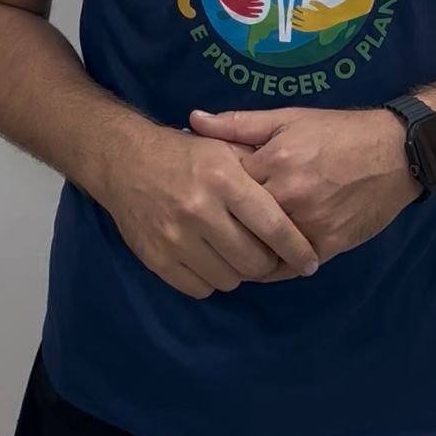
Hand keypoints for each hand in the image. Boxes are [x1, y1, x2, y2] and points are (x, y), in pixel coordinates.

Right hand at [99, 119, 319, 299]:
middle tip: (269, 257)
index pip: (272, 225)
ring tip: (235, 252)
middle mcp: (201, 210)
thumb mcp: (224, 147)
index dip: (296, 248)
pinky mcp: (157, 259)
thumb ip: (258, 170)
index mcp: (224, 178)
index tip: (310, 261)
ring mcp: (176, 237)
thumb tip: (297, 198)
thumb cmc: (185, 154)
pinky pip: (200, 288)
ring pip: (229, 279)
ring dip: (238, 271)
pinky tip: (211, 259)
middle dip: (268, 264)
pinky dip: (211, 279)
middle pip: (253, 261)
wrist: (125, 161)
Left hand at [188, 106, 420, 276]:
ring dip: (245, 251)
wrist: (396, 152)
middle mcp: (289, 196)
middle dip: (223, 227)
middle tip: (210, 229)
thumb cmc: (338, 131)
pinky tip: (263, 258)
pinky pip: (288, 266)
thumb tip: (193, 120)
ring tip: (232, 247)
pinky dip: (273, 266)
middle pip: (239, 223)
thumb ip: (238, 123)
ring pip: (261, 251)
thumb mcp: (288, 118)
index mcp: (275, 161)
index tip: (203, 196)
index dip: (211, 192)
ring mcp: (310, 225)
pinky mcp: (328, 247)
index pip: (226, 187)